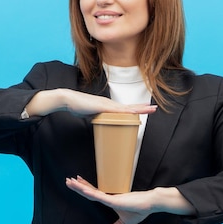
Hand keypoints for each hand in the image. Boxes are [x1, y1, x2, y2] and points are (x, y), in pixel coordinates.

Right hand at [26, 88, 156, 116]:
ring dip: (139, 109)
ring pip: (127, 108)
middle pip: (130, 106)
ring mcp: (107, 104)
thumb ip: (98, 118)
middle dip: (142, 107)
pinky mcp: (102, 107)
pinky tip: (134, 113)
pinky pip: (117, 110)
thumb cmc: (78, 106)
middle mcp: (110, 104)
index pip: (126, 108)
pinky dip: (127, 112)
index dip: (136, 108)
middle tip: (154, 108)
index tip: (146, 109)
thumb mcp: (91, 114)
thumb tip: (101, 124)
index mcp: (109, 106)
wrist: (68, 99)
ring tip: (151, 109)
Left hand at [66, 176, 154, 223]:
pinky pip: (100, 196)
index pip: (94, 194)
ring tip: (71, 181)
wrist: (151, 204)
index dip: (84, 189)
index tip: (76, 184)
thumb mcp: (124, 222)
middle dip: (78, 186)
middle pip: (90, 191)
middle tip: (68, 180)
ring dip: (81, 187)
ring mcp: (111, 197)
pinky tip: (83, 190)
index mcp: (110, 200)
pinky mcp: (115, 200)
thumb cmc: (140, 209)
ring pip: (92, 192)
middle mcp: (108, 197)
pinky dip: (91, 193)